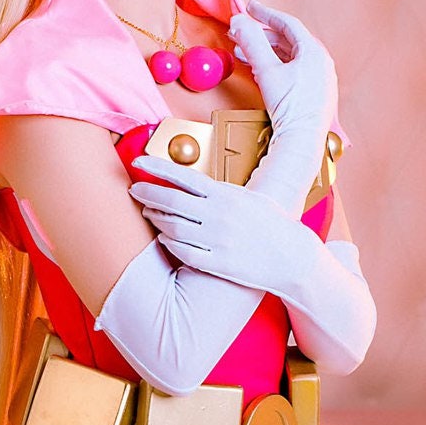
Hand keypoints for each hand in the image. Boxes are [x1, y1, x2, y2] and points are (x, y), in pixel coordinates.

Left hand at [131, 155, 376, 375]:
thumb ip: (222, 192)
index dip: (156, 168)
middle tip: (134, 191)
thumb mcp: (250, 198)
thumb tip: (198, 185)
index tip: (137, 161)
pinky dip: (168, 243)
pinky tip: (164, 238)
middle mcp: (217, 215)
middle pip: (170, 201)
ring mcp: (215, 240)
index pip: (182, 176)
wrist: (292, 256)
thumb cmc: (273, 225)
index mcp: (225, 195)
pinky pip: (181, 251)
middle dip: (147, 194)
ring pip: (171, 227)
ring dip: (156, 218)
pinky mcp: (216, 263)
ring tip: (149, 213)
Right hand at [227, 1, 337, 216]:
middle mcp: (321, 63)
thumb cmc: (290, 107)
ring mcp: (320, 80)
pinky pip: (294, 72)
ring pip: (290, 58)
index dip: (265, 13)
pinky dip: (275, 67)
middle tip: (240, 33)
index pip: (288, 23)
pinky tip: (260, 71)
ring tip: (243, 54)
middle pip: (288, 41)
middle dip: (261, 36)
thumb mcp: (266, 70)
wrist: (302, 142)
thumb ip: (251, 42)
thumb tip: (238, 20)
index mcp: (315, 52)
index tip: (249, 7)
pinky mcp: (315, 95)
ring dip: (266, 53)